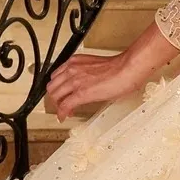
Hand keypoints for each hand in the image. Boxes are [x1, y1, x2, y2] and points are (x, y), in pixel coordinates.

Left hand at [46, 25, 179, 119]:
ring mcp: (75, 81)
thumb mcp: (96, 67)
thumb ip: (87, 73)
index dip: (57, 87)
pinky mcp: (81, 93)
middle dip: (55, 97)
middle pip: (52, 86)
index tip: (61, 94)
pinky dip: (61, 113)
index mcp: (75, 62)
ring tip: (64, 111)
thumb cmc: (119, 68)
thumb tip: (89, 84)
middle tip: (61, 104)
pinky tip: (64, 117)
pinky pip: (64, 105)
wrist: (127, 69)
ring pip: (55, 95)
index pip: (56, 75)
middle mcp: (72, 69)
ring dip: (58, 105)